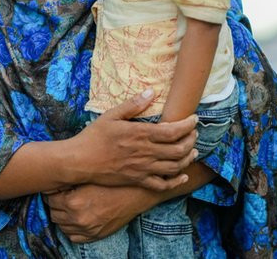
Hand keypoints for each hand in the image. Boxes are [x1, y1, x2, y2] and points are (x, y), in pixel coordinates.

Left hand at [46, 184, 155, 242]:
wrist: (134, 194)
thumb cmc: (112, 182)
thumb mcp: (88, 177)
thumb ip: (69, 181)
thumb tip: (54, 181)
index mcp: (73, 202)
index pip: (49, 199)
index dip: (52, 192)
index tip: (56, 188)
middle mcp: (78, 218)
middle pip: (53, 213)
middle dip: (56, 204)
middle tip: (62, 195)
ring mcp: (86, 229)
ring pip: (61, 226)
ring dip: (62, 217)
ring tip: (69, 206)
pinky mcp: (95, 236)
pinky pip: (73, 237)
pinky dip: (71, 229)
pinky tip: (76, 218)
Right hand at [67, 90, 198, 190]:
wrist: (80, 161)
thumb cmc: (94, 136)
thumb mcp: (111, 115)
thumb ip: (133, 105)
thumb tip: (151, 92)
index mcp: (140, 134)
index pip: (173, 131)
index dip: (187, 125)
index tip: (194, 119)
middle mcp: (145, 152)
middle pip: (179, 149)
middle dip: (192, 141)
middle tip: (195, 134)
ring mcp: (143, 168)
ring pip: (174, 166)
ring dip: (188, 158)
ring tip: (194, 151)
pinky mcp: (138, 180)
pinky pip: (162, 184)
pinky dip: (176, 181)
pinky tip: (182, 175)